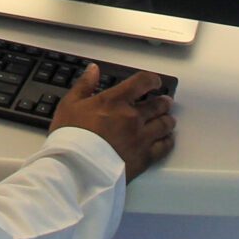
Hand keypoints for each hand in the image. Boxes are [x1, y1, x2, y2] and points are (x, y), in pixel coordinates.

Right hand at [51, 65, 175, 178]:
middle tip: (165, 102)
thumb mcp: (69, 104)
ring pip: (165, 125)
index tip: (155, 82)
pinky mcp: (144, 158)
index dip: (152, 79)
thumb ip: (84, 85)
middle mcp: (133, 117)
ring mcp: (141, 138)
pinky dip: (168, 141)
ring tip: (168, 119)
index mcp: (115, 101)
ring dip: (168, 120)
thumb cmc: (70, 136)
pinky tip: (167, 139)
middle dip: (163, 102)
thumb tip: (94, 69)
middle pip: (158, 105)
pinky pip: (164, 147)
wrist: (76, 169)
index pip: (142, 82)